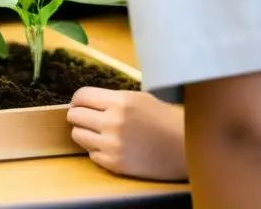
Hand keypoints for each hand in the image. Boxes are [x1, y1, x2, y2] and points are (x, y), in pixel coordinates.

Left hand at [67, 87, 187, 180]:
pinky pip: (91, 155)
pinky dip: (98, 151)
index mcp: (119, 101)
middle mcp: (113, 122)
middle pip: (74, 115)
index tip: (81, 104)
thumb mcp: (139, 98)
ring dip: (86, 134)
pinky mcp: (116, 164)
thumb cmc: (165, 120)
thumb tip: (85, 101)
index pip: (81, 96)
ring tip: (100, 134)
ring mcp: (113, 144)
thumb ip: (112, 99)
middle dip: (80, 116)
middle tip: (90, 119)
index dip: (78, 100)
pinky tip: (113, 148)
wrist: (186, 148)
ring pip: (77, 135)